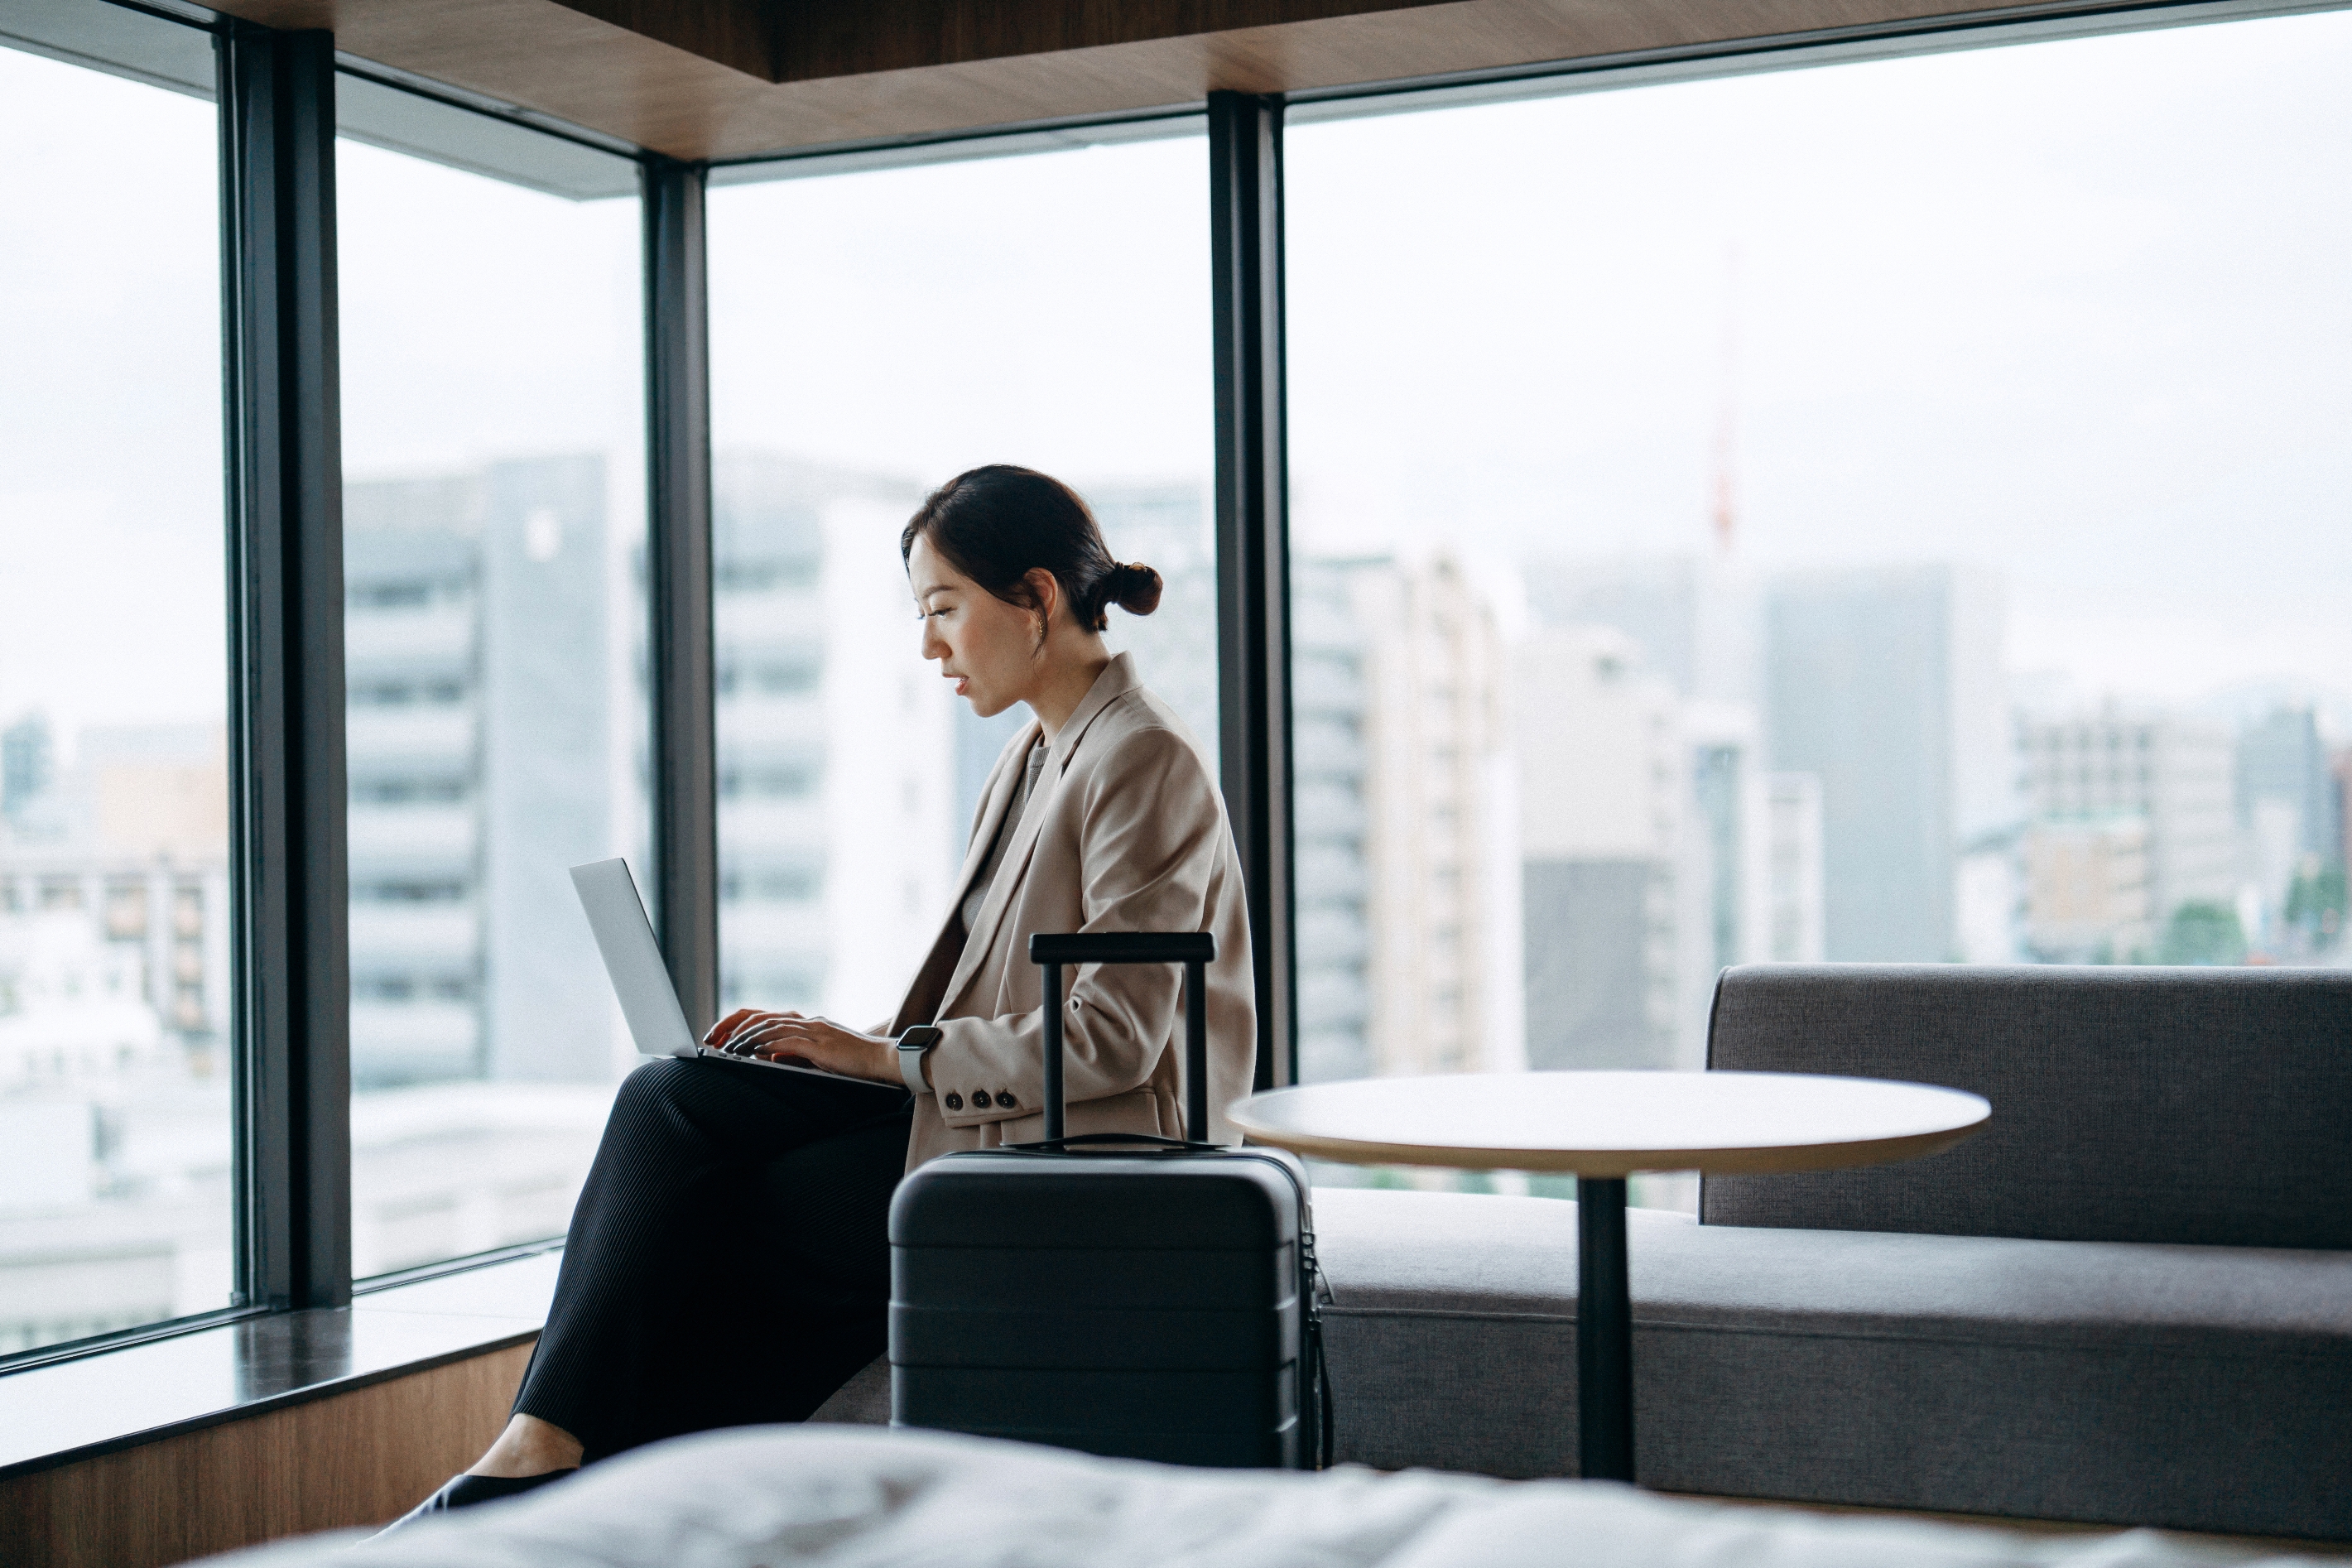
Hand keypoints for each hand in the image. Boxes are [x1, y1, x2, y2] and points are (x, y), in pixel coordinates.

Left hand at [703, 1009, 898, 1083]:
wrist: (885, 1060)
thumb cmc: (856, 1062)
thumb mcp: (820, 1057)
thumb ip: (796, 1054)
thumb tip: (770, 1057)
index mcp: (807, 1023)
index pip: (766, 1016)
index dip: (740, 1023)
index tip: (721, 1036)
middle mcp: (807, 1022)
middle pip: (761, 1016)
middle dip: (733, 1026)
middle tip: (712, 1038)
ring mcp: (814, 1030)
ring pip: (770, 1026)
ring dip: (744, 1037)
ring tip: (725, 1048)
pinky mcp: (820, 1044)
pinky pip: (786, 1041)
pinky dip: (765, 1045)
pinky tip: (750, 1052)